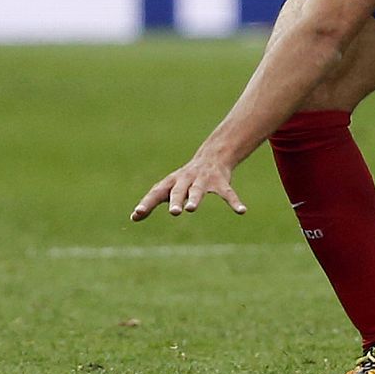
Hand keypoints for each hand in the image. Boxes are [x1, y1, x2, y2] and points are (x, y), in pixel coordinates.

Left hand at [130, 153, 246, 220]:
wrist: (212, 156)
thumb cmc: (185, 178)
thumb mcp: (168, 188)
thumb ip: (152, 202)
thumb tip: (133, 218)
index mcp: (171, 182)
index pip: (156, 193)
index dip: (147, 203)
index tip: (137, 213)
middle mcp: (186, 180)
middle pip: (178, 190)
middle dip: (175, 200)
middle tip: (173, 212)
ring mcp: (203, 180)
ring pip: (198, 190)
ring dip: (194, 198)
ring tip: (191, 209)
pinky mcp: (220, 181)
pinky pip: (227, 193)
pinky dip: (234, 202)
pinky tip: (241, 211)